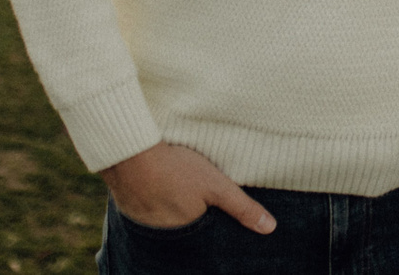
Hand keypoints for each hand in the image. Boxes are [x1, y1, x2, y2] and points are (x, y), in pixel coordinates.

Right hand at [98, 142, 275, 233]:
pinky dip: (158, 204)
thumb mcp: (216, 185)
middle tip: (197, 204)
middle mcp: (165, 237)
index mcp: (188, 235)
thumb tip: (269, 228)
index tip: (218, 224)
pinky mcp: (132, 211)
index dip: (213, 232)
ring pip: (168, 223)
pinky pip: (150, 213)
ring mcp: (145, 225)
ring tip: (180, 194)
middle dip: (195, 224)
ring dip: (175, 213)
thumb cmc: (176, 169)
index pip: (206, 244)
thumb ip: (242, 207)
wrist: (129, 153)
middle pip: (187, 234)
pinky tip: (162, 189)